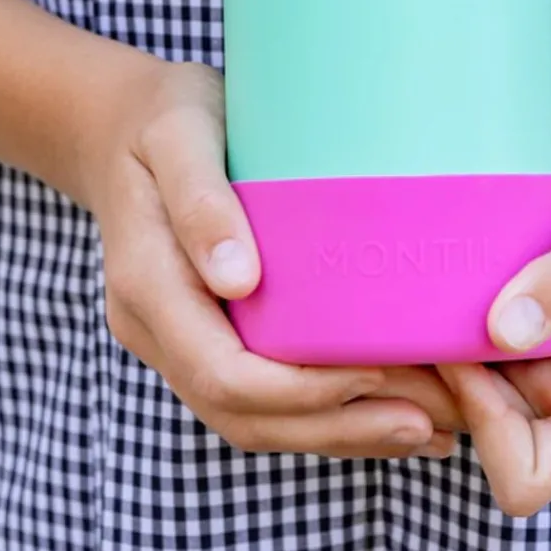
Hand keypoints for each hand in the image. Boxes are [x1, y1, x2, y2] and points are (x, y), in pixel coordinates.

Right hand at [84, 59, 463, 457]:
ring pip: (253, 418)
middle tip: (427, 424)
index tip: (378, 373)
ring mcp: (178, 338)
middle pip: (243, 414)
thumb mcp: (178, 136)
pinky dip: (321, 410)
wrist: (122, 122)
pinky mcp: (206, 333)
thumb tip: (237, 280)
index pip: (224, 373)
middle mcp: (158, 328)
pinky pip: (259, 393)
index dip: (303, 391)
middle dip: (335, 427)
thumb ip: (201, 201)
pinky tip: (385, 404)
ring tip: (425, 429)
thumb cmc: (162, 119)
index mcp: (149, 285)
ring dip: (336, 432)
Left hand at [439, 124, 550, 515]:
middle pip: (480, 443)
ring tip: (398, 303)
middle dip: (436, 394)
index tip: (463, 347)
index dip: (484, 425)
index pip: (529, 476)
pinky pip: (455, 362)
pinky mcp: (511, 340)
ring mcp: (538, 372)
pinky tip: (410, 292)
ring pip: (457, 405)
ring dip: (423, 365)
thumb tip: (504, 334)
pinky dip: (427, 336)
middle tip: (400, 325)